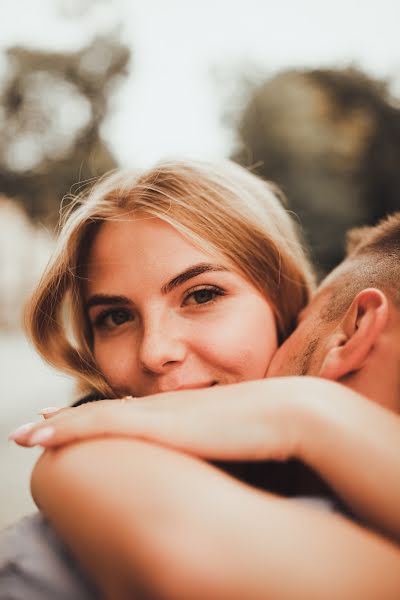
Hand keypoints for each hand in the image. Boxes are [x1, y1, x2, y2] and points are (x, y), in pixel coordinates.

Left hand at [8, 379, 304, 461]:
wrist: (291, 412)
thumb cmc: (274, 429)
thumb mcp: (241, 439)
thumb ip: (224, 447)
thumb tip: (224, 461)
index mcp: (184, 412)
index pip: (132, 413)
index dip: (101, 416)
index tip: (77, 423)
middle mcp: (166, 407)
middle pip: (106, 411)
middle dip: (70, 420)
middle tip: (40, 423)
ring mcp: (161, 413)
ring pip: (94, 417)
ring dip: (59, 426)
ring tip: (29, 433)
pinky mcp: (160, 424)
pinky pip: (100, 424)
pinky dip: (68, 429)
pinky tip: (41, 436)